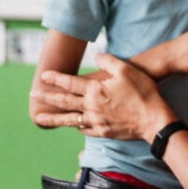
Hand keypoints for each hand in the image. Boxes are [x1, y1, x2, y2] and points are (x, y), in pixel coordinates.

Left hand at [35, 54, 174, 142]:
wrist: (154, 120)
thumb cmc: (143, 93)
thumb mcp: (126, 70)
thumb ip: (108, 61)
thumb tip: (96, 56)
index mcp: (95, 90)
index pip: (69, 83)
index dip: (55, 78)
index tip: (43, 76)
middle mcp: (92, 107)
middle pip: (63, 102)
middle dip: (46, 98)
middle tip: (32, 96)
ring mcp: (96, 121)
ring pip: (69, 119)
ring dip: (52, 118)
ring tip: (39, 118)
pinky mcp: (103, 132)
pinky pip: (84, 129)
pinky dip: (75, 126)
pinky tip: (71, 125)